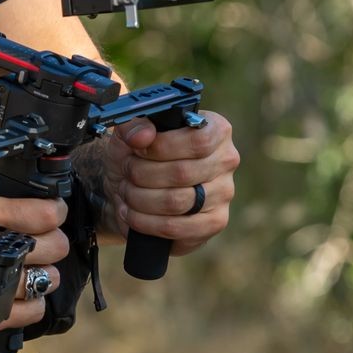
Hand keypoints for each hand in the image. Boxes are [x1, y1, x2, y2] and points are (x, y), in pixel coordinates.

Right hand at [0, 105, 69, 343]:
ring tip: (28, 263)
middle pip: (53, 247)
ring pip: (47, 280)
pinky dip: (31, 303)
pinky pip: (32, 312)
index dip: (50, 210)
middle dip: (49, 240)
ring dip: (42, 271)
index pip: (43, 214)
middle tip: (38, 237)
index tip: (46, 210)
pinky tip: (17, 291)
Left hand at [101, 108, 238, 256]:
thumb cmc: (137, 155)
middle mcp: (226, 161)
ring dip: (140, 198)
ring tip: (126, 191)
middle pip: (182, 173)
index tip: (137, 149)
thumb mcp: (130, 133)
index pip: (198, 140)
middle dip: (142, 174)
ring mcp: (223, 194)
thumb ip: (134, 125)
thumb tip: (142, 135)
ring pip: (176, 202)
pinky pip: (175, 227)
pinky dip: (145, 222)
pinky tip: (131, 213)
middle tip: (127, 172)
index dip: (161, 147)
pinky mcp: (213, 222)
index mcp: (215, 130)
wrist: (128, 187)